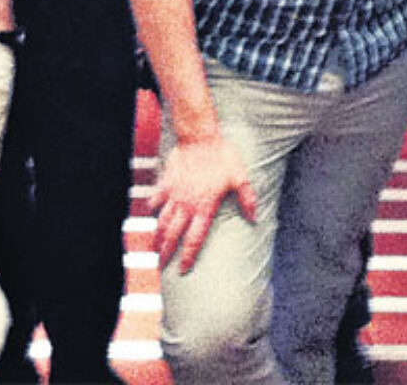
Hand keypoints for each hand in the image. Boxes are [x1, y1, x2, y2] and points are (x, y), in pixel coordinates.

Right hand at [148, 135, 257, 273]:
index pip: (194, 239)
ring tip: (154, 248)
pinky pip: (156, 200)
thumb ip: (247, 199)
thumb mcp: (240, 177)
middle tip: (161, 267)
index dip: (188, 256)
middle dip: (166, 253)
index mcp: (204, 207)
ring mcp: (174, 195)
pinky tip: (152, 214)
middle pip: (173, 235)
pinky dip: (153, 208)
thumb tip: (254, 218)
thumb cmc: (223, 156)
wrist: (200, 137)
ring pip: (161, 221)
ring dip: (157, 237)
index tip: (183, 270)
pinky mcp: (166, 183)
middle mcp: (186, 205)